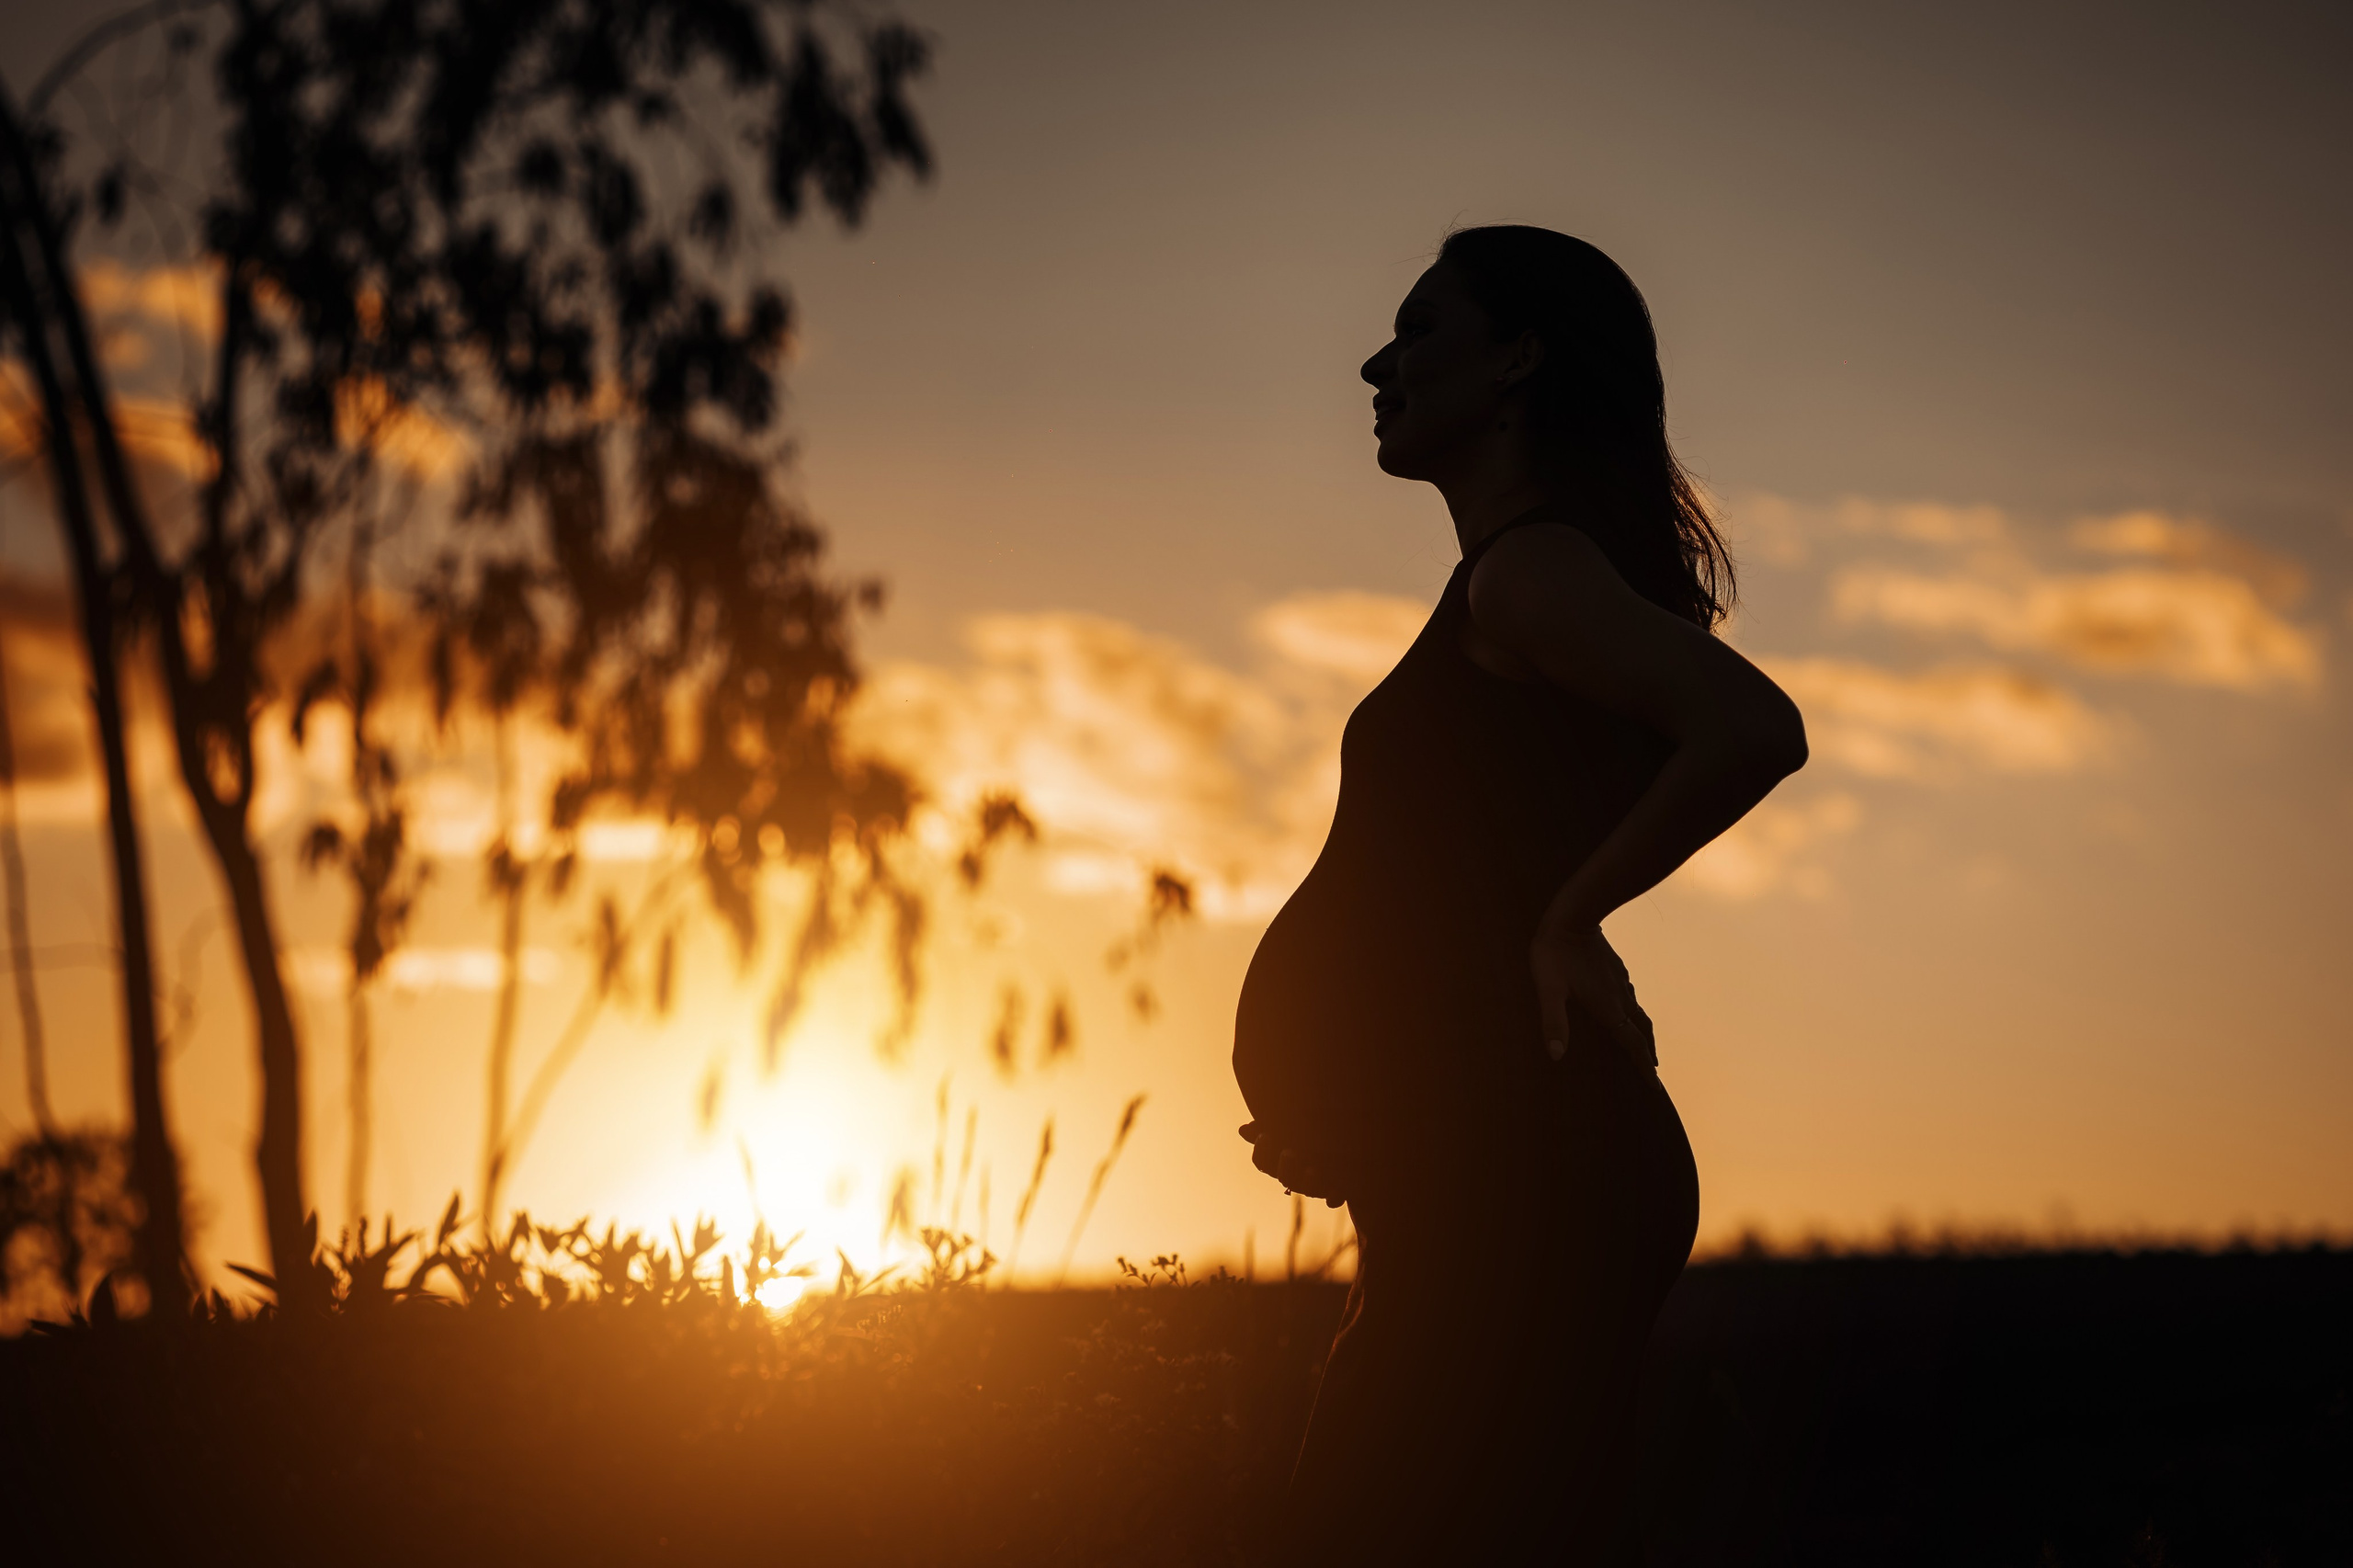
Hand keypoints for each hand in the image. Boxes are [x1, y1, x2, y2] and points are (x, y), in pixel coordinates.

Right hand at [1238, 1122, 1346, 1206]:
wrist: (1345, 1142)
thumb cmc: (1310, 1129)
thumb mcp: (1290, 1125)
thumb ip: (1268, 1125)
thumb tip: (1243, 1130)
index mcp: (1280, 1162)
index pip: (1263, 1163)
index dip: (1261, 1152)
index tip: (1265, 1135)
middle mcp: (1296, 1176)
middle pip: (1285, 1178)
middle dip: (1286, 1167)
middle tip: (1290, 1152)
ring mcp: (1316, 1184)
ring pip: (1308, 1190)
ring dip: (1309, 1182)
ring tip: (1313, 1170)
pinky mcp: (1337, 1189)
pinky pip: (1334, 1198)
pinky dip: (1335, 1197)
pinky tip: (1337, 1192)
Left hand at [1530, 918, 1655, 1071]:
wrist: (1572, 916)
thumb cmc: (1554, 954)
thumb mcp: (1548, 990)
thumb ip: (1552, 1021)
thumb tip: (1555, 1055)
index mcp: (1608, 1008)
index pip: (1633, 1044)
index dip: (1643, 1066)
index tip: (1655, 1086)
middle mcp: (1620, 998)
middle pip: (1642, 1031)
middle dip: (1649, 1053)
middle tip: (1654, 1071)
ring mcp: (1620, 982)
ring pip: (1638, 1013)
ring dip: (1643, 1033)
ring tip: (1645, 1046)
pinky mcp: (1615, 969)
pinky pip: (1630, 997)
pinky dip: (1633, 1013)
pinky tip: (1626, 1009)